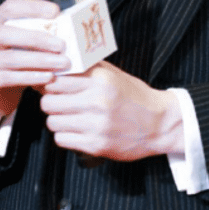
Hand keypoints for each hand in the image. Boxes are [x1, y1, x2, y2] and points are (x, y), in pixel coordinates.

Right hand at [0, 0, 94, 132]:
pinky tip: (48, 78)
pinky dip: (29, 77)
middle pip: (6, 33)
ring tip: (62, 64)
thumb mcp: (33, 37)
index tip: (56, 11)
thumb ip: (57, 15)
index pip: (10, 7)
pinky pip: (6, 78)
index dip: (32, 7)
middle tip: (62, 45)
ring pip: (9, 58)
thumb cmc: (19, 57)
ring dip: (38, 61)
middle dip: (36, 38)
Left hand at [40, 61, 183, 160]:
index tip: (53, 86)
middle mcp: (98, 101)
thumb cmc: (134, 97)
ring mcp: (97, 125)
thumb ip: (86, 69)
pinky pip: (61, 140)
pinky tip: (77, 130)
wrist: (160, 124)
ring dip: (58, 120)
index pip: (55, 80)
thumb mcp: (113, 75)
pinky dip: (65, 136)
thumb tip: (55, 64)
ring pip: (52, 122)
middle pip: (48, 102)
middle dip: (51, 102)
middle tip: (60, 103)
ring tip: (70, 117)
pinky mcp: (96, 145)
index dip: (49, 83)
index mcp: (101, 80)